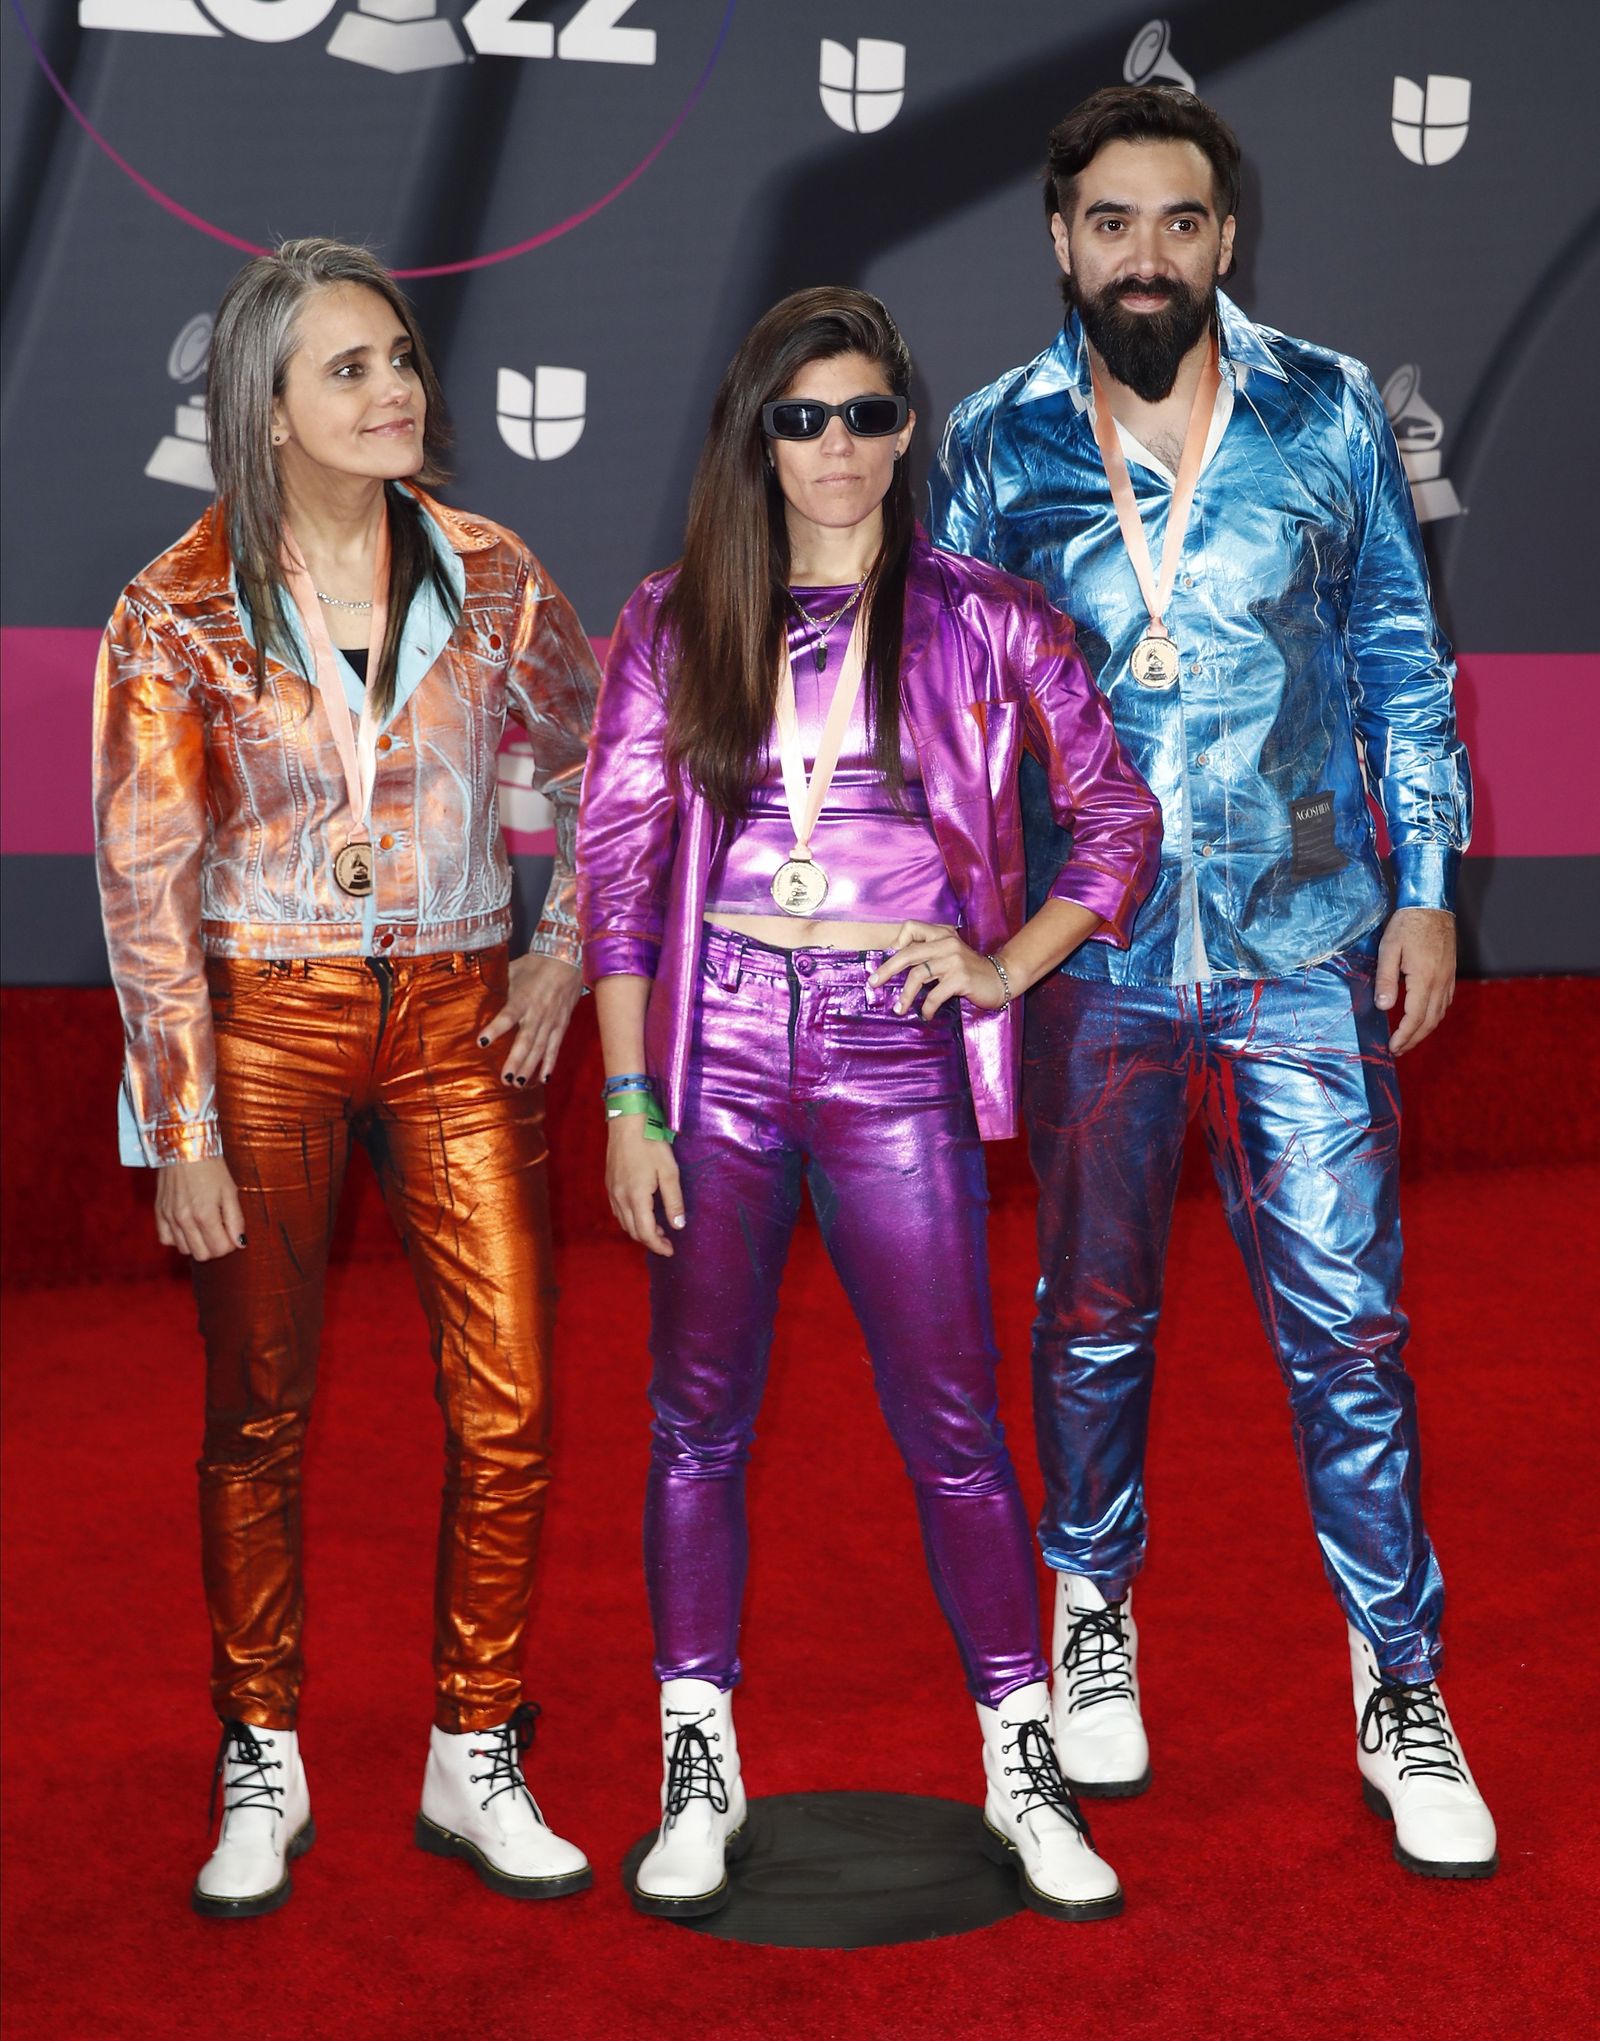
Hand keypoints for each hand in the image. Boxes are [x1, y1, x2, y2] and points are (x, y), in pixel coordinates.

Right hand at [155, 1156, 246, 1260]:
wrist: (185, 1147)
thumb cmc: (211, 1168)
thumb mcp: (230, 1190)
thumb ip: (236, 1219)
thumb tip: (240, 1243)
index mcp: (205, 1214)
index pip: (219, 1250)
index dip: (230, 1245)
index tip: (232, 1232)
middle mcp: (184, 1220)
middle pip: (202, 1255)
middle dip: (215, 1247)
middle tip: (220, 1230)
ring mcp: (169, 1217)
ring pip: (184, 1250)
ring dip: (197, 1243)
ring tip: (205, 1226)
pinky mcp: (159, 1212)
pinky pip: (166, 1239)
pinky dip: (178, 1238)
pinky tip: (187, 1226)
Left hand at [480, 953, 582, 1084]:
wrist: (566, 959)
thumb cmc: (536, 965)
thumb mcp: (513, 970)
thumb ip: (497, 985)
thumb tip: (474, 994)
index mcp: (523, 998)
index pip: (507, 1016)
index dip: (495, 1029)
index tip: (482, 1043)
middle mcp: (538, 1013)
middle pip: (526, 1040)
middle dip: (516, 1061)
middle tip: (505, 1079)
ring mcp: (552, 1021)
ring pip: (540, 1048)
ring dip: (530, 1067)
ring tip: (519, 1083)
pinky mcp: (562, 1025)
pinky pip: (556, 1047)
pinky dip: (550, 1063)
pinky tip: (544, 1078)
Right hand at [606, 1115, 684, 1256]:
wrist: (627, 1122)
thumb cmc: (651, 1143)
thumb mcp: (669, 1172)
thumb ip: (673, 1201)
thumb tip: (678, 1225)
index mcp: (636, 1197)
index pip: (645, 1232)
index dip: (658, 1246)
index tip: (671, 1250)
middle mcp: (620, 1198)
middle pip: (633, 1231)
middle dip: (650, 1241)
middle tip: (667, 1242)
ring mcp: (612, 1191)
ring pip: (624, 1222)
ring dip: (640, 1230)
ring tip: (658, 1229)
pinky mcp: (609, 1184)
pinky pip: (618, 1211)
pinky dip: (630, 1219)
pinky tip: (642, 1213)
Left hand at [868, 921, 1008, 1019]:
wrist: (1001, 978)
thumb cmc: (970, 970)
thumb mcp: (949, 954)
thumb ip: (928, 954)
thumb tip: (894, 965)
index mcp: (941, 934)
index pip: (911, 927)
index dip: (896, 942)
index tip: (889, 960)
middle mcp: (946, 943)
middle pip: (907, 953)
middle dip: (886, 969)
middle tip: (873, 983)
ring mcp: (954, 960)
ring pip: (918, 975)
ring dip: (905, 995)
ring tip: (899, 1009)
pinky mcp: (961, 978)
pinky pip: (934, 995)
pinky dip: (927, 1008)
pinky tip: (926, 1014)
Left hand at [1375, 907, 1456, 1054]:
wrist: (1432, 906)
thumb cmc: (1407, 925)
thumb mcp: (1389, 950)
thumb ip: (1386, 980)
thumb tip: (1383, 1007)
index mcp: (1424, 979)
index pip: (1414, 1017)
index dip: (1404, 1036)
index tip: (1392, 1047)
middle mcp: (1440, 983)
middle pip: (1429, 1021)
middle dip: (1413, 1039)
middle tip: (1398, 1050)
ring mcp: (1448, 979)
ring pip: (1439, 1014)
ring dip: (1424, 1031)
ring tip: (1408, 1040)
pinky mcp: (1450, 974)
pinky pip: (1444, 1003)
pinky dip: (1434, 1017)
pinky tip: (1423, 1019)